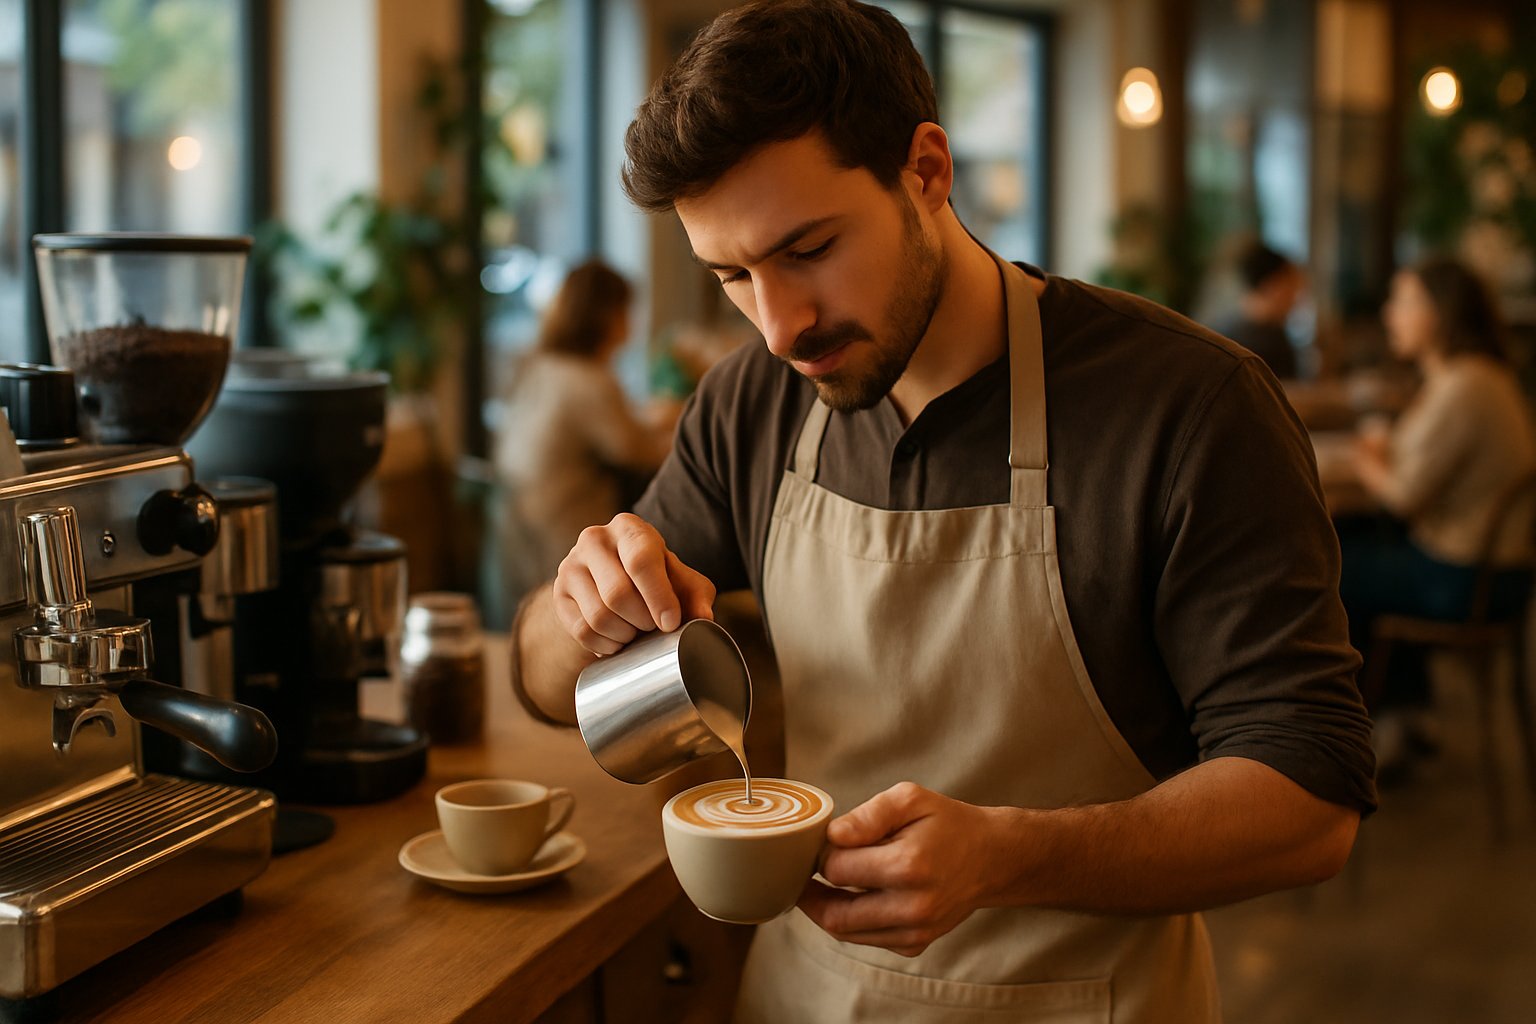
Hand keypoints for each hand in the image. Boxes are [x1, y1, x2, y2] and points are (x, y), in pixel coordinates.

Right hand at [552, 513, 715, 655]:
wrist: (618, 580)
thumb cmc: (658, 578)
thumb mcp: (683, 580)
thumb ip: (696, 596)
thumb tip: (703, 618)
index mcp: (628, 528)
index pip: (640, 561)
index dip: (658, 597)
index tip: (670, 623)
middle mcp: (594, 539)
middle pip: (617, 594)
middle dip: (641, 621)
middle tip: (653, 627)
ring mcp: (570, 566)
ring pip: (598, 616)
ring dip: (624, 635)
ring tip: (637, 632)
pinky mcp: (558, 593)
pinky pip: (581, 631)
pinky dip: (604, 645)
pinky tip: (618, 640)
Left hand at [798, 782, 1005, 957]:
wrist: (991, 858)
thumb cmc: (947, 823)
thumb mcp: (911, 799)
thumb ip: (868, 814)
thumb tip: (832, 836)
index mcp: (908, 866)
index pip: (837, 870)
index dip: (823, 855)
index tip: (825, 843)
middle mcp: (912, 907)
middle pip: (835, 914)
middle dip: (812, 894)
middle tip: (803, 875)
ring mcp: (915, 932)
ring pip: (847, 933)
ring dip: (827, 911)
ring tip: (822, 886)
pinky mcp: (916, 944)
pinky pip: (867, 939)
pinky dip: (852, 922)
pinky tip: (854, 898)